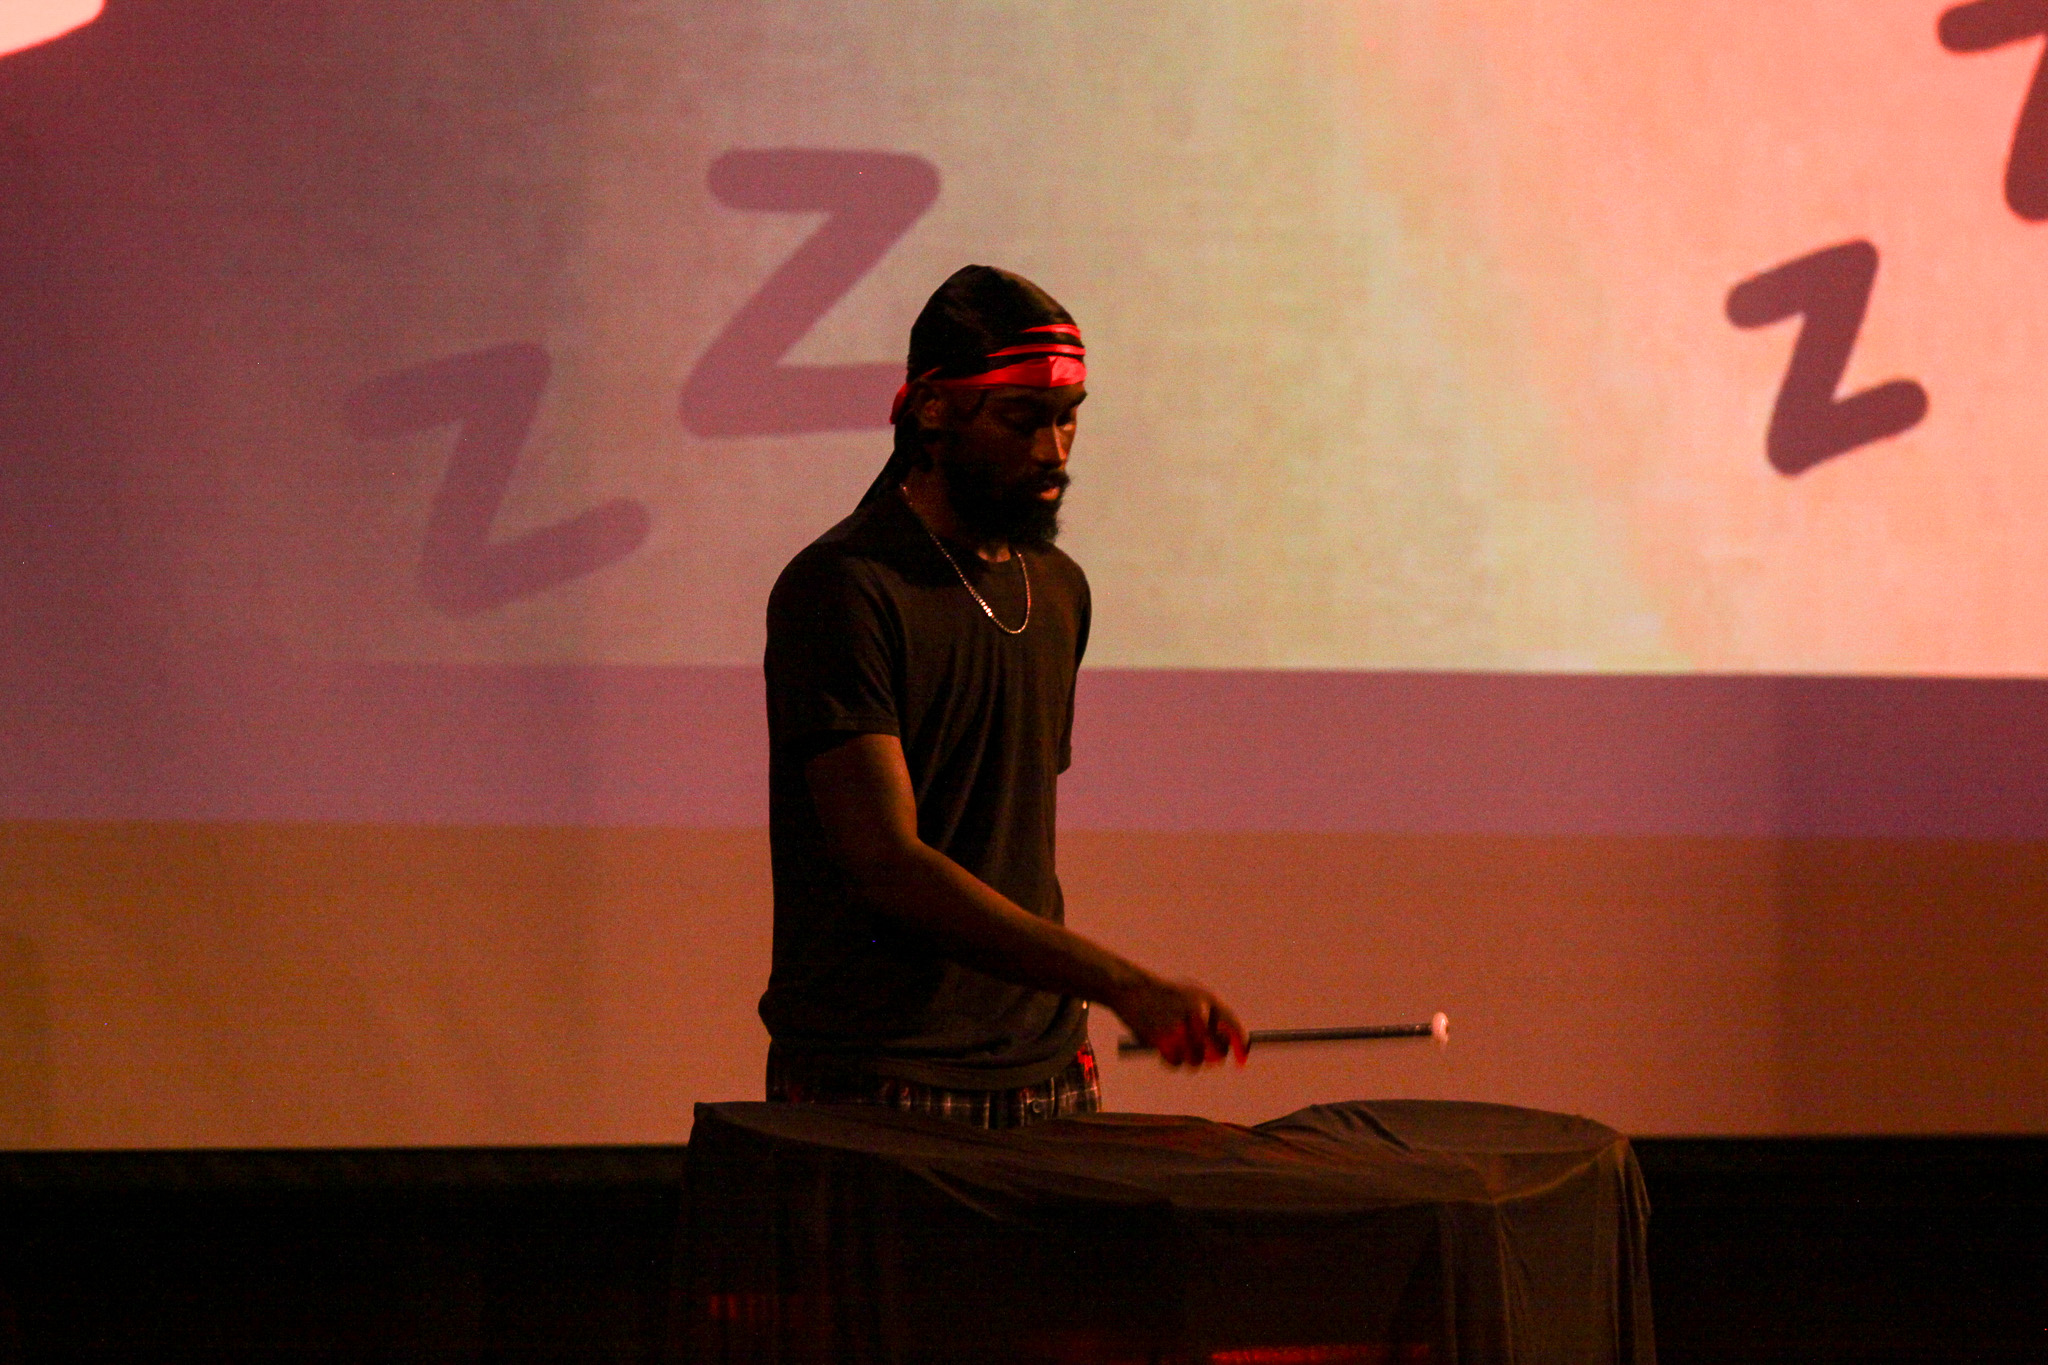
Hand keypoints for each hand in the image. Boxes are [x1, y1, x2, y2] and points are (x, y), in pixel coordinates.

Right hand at [1107, 973, 1247, 1067]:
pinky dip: (1172, 1059)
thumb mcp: (1193, 995)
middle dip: (1214, 1056)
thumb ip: (1215, 1015)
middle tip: (1209, 1057)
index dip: (1240, 1046)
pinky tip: (1163, 1045)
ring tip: (1178, 1043)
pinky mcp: (1160, 1040)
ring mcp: (1177, 1028)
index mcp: (1205, 1000)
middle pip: (1217, 1050)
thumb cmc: (1166, 994)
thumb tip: (1233, 1044)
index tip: (1242, 1061)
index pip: (1231, 1028)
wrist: (1130, 989)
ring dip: (1189, 1058)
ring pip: (1195, 1060)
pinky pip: (1175, 1062)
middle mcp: (1194, 1013)